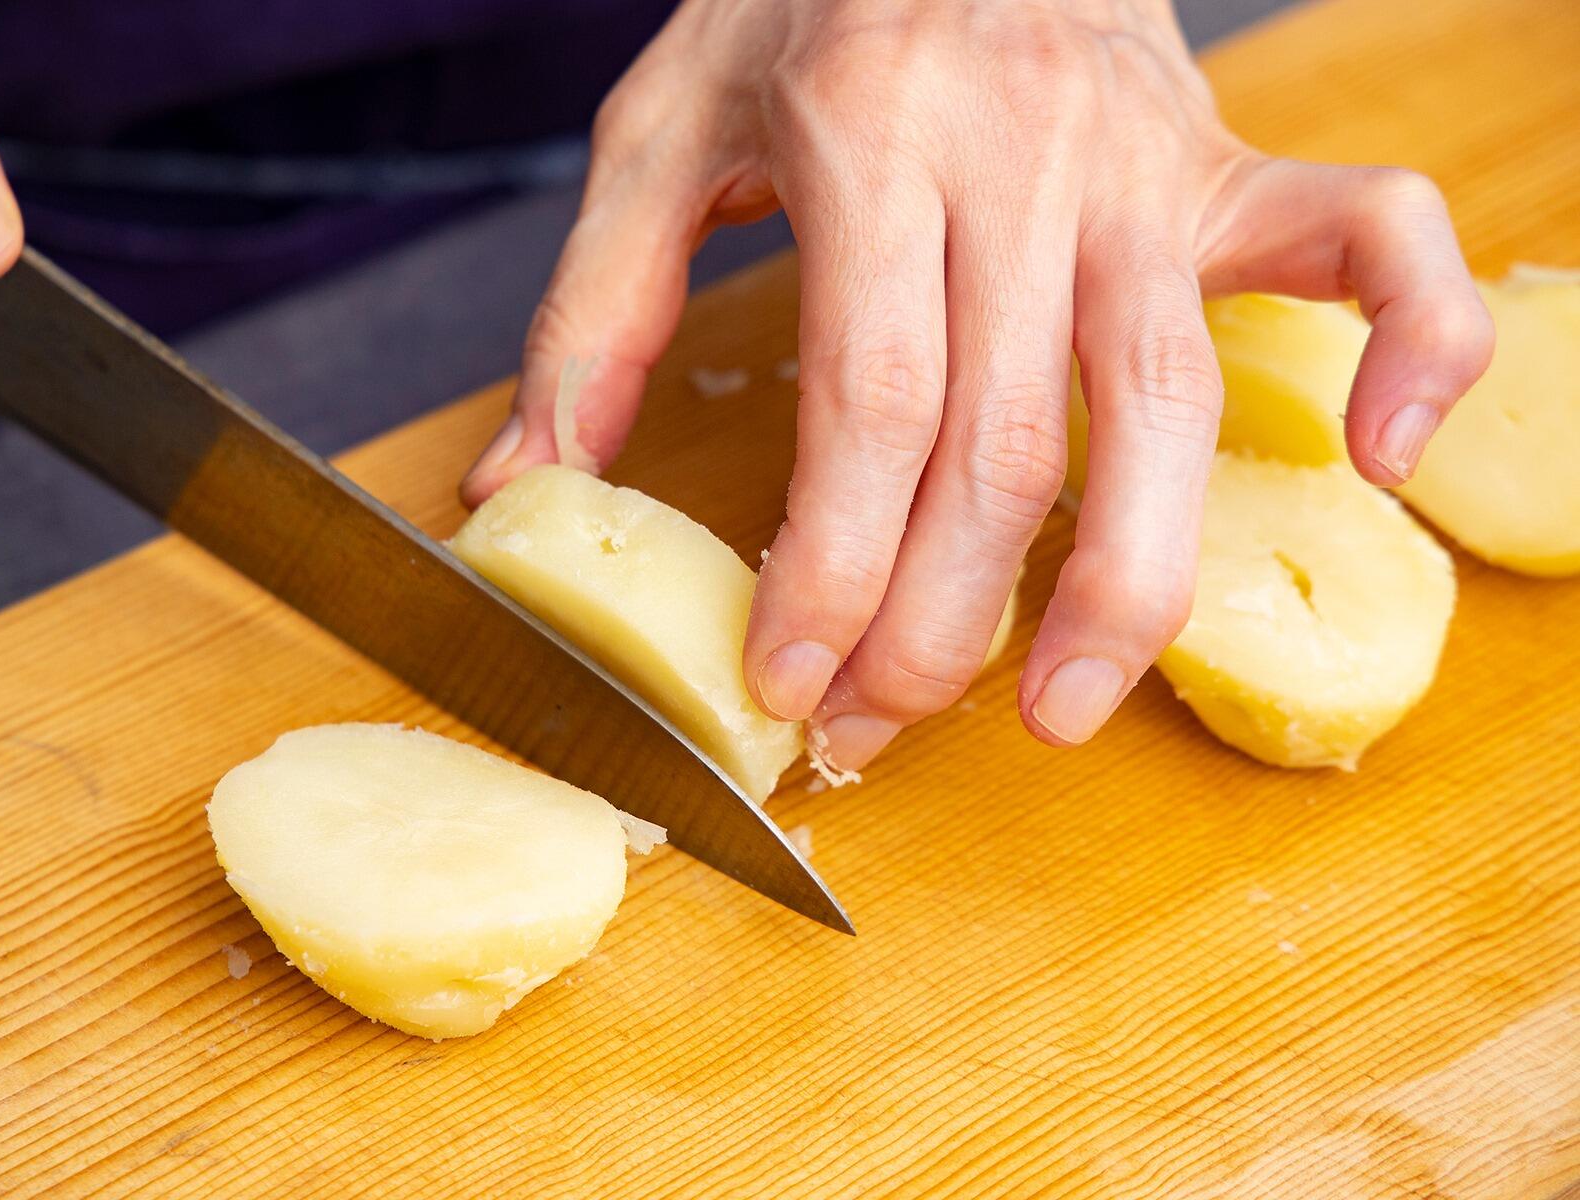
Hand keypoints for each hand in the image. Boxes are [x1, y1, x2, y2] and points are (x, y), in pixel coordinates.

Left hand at [464, 0, 1494, 773]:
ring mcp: (1144, 167)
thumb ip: (592, 309)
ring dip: (1125, 584)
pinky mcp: (1225, 168)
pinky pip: (1373, 244)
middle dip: (939, 619)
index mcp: (868, 139)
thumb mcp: (660, 127)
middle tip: (878, 730)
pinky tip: (1378, 464)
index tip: (792, 682)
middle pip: (1003, 441)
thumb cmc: (800, 0)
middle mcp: (1023, 162)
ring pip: (1162, 404)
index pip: (870, 404)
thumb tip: (528, 489)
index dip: (834, 568)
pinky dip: (1412, 348)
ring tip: (1064, 709)